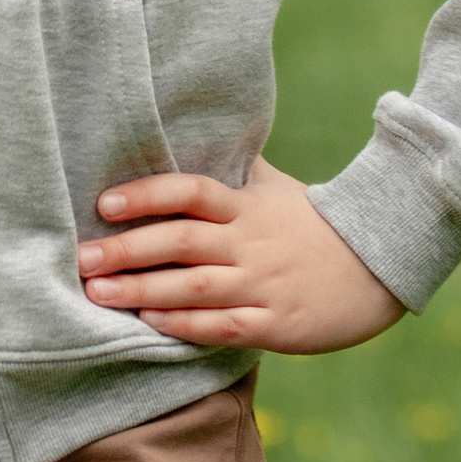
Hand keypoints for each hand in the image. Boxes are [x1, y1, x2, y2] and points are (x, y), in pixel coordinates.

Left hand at [76, 155, 404, 353]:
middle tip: (80, 257)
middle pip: (181, 242)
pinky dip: (184, 326)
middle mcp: (250, 243)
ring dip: (142, 290)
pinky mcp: (275, 325)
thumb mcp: (278, 189)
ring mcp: (262, 286)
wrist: (380, 266)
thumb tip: (201, 134)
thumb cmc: (318, 224)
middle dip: (127, 250)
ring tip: (98, 293)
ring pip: (194, 288)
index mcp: (247, 206)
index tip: (104, 203)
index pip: (190, 192)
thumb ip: (238, 169)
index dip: (146, 195)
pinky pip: (223, 327)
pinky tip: (150, 322)